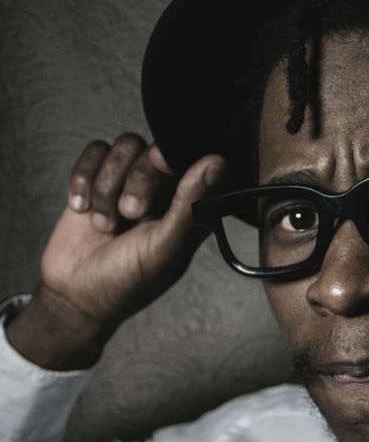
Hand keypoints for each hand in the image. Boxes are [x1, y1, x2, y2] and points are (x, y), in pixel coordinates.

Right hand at [8, 134, 224, 368]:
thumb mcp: (165, 247)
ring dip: (108, 185)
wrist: (76, 294)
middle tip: (131, 214)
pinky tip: (81, 209)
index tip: (165, 169)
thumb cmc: (129, 279)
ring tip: (105, 224)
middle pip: (157, 150)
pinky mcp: (98, 178)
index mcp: (191, 208)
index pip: (197, 163)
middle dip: (137, 180)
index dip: (180, 161)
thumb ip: (191, 204)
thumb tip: (218, 162)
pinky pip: (95, 151)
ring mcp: (130, 182)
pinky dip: (84, 178)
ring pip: (125, 146)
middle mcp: (165, 191)